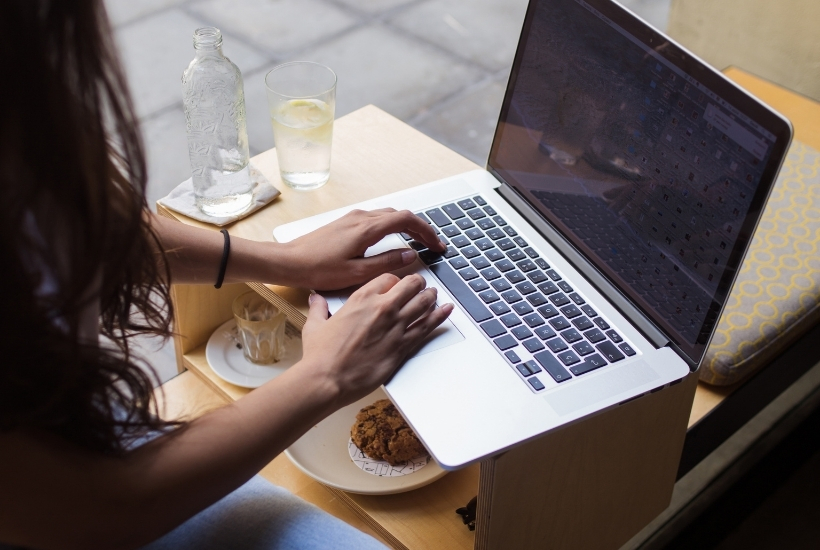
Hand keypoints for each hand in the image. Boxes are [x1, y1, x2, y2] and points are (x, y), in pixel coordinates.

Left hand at [280, 208, 444, 289]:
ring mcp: (352, 217)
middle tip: (432, 245)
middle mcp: (361, 217)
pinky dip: (392, 226)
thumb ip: (387, 263)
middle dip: (420, 228)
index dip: (426, 232)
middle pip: (400, 215)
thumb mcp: (357, 273)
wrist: (289, 261)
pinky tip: (393, 240)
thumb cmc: (318, 270)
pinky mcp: (345, 222)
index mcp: (367, 229)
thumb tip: (410, 256)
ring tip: (417, 243)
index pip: (407, 220)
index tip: (437, 245)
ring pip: (388, 215)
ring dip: (406, 226)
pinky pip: (376, 218)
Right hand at [297, 273, 452, 406]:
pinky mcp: (403, 346)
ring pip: (423, 303)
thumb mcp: (315, 325)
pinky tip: (447, 311)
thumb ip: (319, 308)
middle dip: (417, 283)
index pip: (388, 278)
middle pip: (411, 285)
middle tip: (420, 285)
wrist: (328, 379)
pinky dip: (440, 317)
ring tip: (435, 295)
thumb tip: (316, 299)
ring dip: (431, 297)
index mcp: (361, 298)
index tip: (396, 284)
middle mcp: (382, 308)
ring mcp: (396, 327)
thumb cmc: (321, 355)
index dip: (394, 280)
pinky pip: (427, 327)